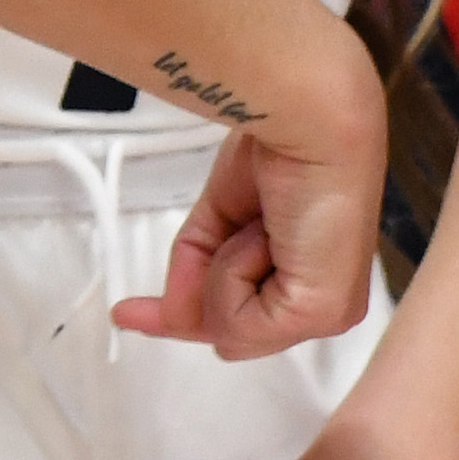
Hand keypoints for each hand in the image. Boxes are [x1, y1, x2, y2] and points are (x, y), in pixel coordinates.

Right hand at [111, 103, 386, 360]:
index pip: (242, 317)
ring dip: (220, 270)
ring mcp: (327, 313)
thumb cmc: (278, 148)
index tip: (131, 313)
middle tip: (140, 305)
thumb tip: (170, 316)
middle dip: (193, 303)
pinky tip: (263, 235)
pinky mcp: (320, 313)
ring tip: (254, 222)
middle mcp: (325, 301)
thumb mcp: (220, 221)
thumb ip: (194, 273)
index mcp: (309, 274)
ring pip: (230, 329)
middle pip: (231, 334)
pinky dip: (230, 272)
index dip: (187, 316)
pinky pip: (238, 320)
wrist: (309, 125)